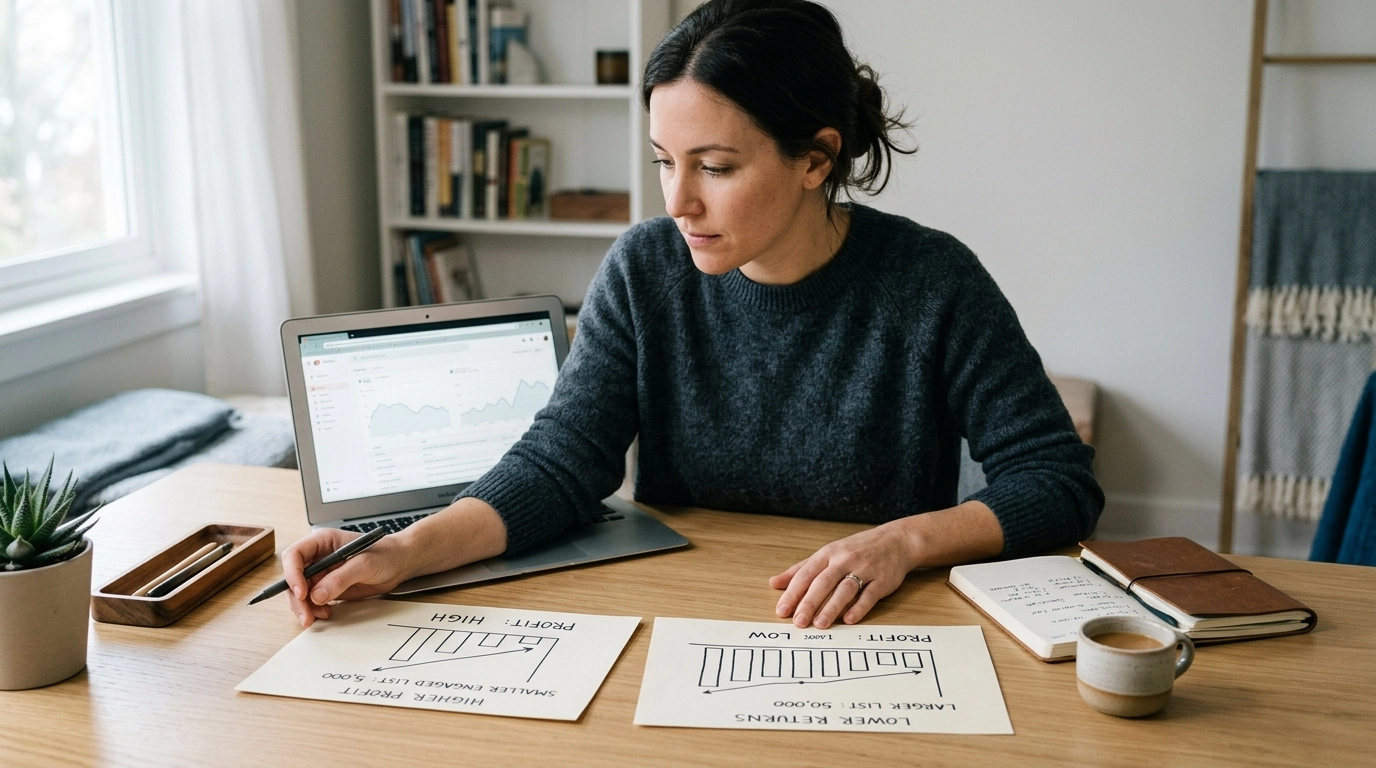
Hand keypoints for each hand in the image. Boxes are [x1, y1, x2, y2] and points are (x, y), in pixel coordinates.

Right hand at [281, 528, 413, 627]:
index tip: (302, 592)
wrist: (400, 563)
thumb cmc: (386, 554)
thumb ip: (341, 578)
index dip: (293, 574)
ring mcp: (322, 573)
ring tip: (320, 615)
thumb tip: (316, 595)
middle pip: (293, 577)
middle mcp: (318, 557)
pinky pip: (312, 600)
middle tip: (307, 614)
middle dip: (296, 597)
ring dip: (304, 607)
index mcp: (322, 541)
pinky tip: (326, 613)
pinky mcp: (328, 587)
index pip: (294, 556)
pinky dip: (314, 610)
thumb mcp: (365, 564)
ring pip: (300, 592)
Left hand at [769, 502, 1004, 628]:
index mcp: (828, 554)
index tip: (782, 610)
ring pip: (845, 588)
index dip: (793, 592)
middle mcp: (845, 560)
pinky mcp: (883, 579)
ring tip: (819, 625)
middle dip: (809, 602)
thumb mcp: (827, 554)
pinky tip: (849, 619)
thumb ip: (801, 569)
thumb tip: (774, 583)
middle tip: (798, 622)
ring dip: (831, 607)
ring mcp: (865, 569)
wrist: (896, 541)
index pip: (806, 574)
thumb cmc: (857, 549)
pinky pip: (870, 594)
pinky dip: (860, 607)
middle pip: (823, 582)